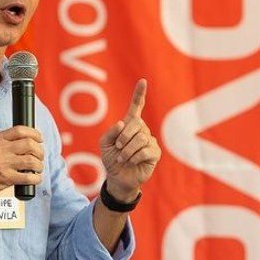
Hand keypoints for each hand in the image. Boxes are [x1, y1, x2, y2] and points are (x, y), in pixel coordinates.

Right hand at [0, 126, 43, 200]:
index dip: (34, 133)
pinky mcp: (5, 178)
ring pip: (31, 161)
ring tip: (37, 168)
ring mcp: (4, 164)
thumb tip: (24, 142)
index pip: (20, 130)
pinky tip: (35, 179)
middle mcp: (1, 149)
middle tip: (39, 156)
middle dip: (39, 151)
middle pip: (29, 144)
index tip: (40, 139)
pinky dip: (36, 178)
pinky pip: (28, 177)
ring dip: (39, 165)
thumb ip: (4, 143)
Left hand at [99, 79, 160, 200]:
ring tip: (122, 158)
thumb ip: (110, 132)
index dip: (139, 94)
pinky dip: (134, 157)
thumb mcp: (104, 144)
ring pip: (140, 138)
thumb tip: (123, 124)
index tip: (143, 81)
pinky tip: (132, 162)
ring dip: (127, 150)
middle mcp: (142, 129)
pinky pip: (146, 150)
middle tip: (117, 148)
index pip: (136, 106)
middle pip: (136, 124)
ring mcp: (149, 140)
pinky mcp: (155, 153)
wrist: (117, 178)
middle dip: (123, 137)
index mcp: (130, 124)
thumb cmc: (111, 159)